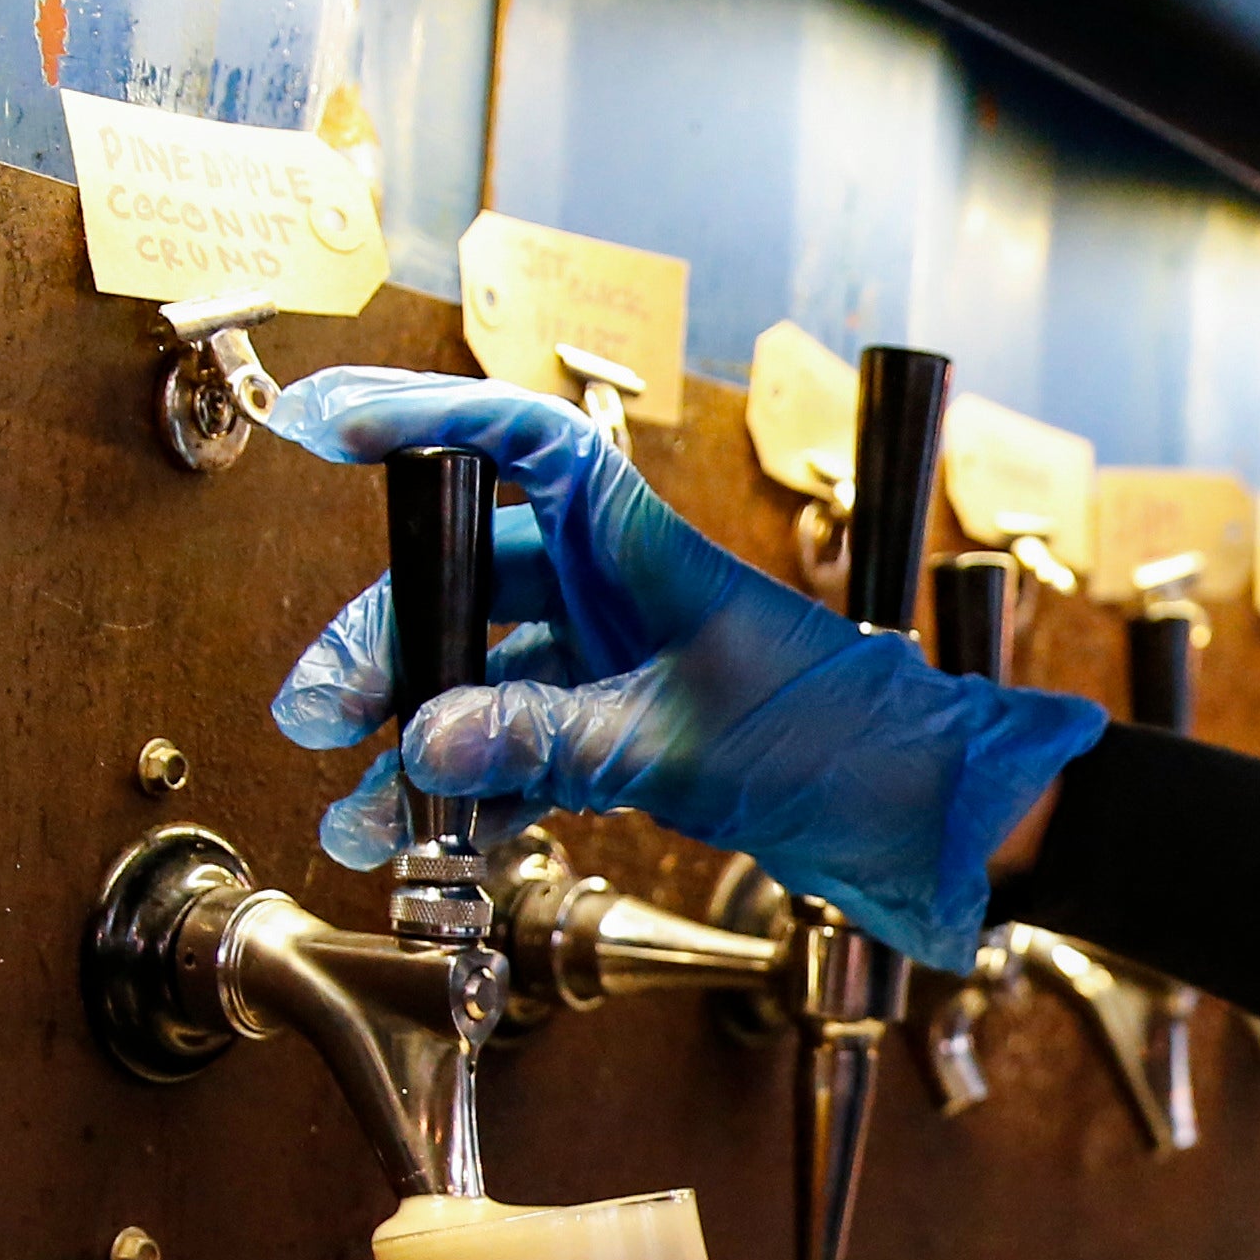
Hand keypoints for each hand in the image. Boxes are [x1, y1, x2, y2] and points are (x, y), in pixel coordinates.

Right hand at [265, 368, 1110, 971]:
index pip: (523, 446)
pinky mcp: (629, 732)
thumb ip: (552, 740)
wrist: (940, 821)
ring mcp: (621, 660)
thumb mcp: (686, 742)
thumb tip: (424, 742)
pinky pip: (523, 745)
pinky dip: (475, 790)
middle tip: (319, 712)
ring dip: (415, 742)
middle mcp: (623, 589)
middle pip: (469, 580)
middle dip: (386, 646)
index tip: (331, 428)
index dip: (425, 419)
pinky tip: (427, 840)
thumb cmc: (854, 748)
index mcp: (647, 547)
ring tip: (358, 815)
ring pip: (483, 677)